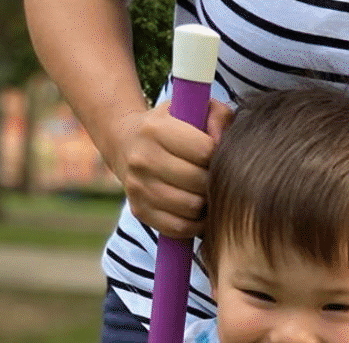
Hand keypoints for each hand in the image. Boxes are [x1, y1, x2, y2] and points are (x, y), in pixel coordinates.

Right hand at [110, 99, 232, 238]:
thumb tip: (221, 142)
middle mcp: (141, 159)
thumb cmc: (172, 125)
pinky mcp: (139, 211)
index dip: (218, 155)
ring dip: (206, 204)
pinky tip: (197, 211)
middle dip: (213, 181)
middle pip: (199, 182)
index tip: (214, 154)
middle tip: (213, 177)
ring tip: (206, 192)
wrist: (127, 143)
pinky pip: (179, 228)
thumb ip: (217, 116)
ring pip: (192, 207)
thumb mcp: (192, 109)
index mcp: (154, 129)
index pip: (204, 151)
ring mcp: (138, 188)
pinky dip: (195, 224)